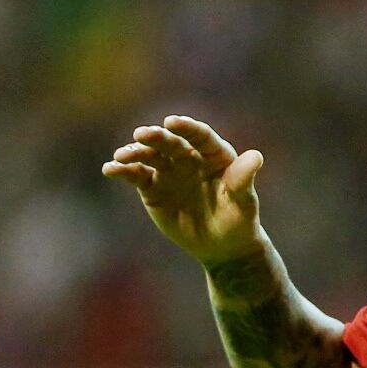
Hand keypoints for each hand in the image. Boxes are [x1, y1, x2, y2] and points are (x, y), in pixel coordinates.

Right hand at [102, 115, 265, 263]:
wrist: (221, 245)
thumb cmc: (238, 221)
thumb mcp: (243, 202)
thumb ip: (243, 180)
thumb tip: (256, 156)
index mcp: (214, 154)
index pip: (200, 135)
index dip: (187, 128)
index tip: (172, 122)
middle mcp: (189, 157)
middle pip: (170, 143)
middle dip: (156, 137)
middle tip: (141, 134)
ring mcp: (169, 170)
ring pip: (150, 156)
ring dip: (135, 153)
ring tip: (121, 156)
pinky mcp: (153, 187)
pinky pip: (136, 175)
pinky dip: (123, 171)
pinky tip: (110, 169)